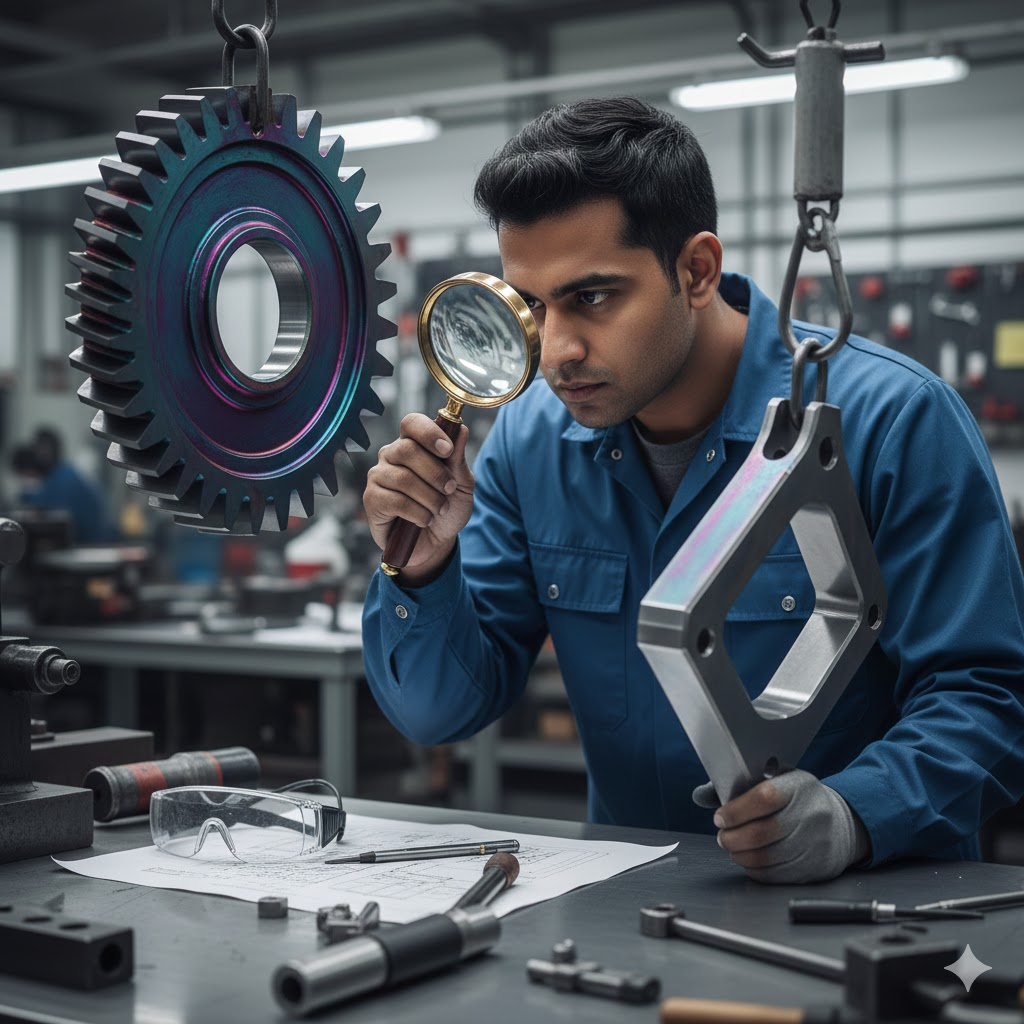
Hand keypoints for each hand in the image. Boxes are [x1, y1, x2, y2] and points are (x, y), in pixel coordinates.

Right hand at [363, 413, 474, 582]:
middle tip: (449, 489)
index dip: (429, 433)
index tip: (447, 450)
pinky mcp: (372, 499)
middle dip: (435, 473)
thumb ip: (458, 459)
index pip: (412, 423)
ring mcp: (378, 476)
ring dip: (430, 497)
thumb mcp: (462, 485)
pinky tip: (425, 520)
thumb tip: (461, 430)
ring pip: (403, 478)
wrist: (435, 543)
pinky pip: (396, 501)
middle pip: (407, 450)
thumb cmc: (447, 509)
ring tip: (440, 509)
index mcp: (413, 444)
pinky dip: (418, 513)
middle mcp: (391, 455)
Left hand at [693, 769, 869, 883]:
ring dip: (740, 854)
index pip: (764, 798)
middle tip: (722, 836)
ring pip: (767, 857)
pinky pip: (775, 875)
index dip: (736, 810)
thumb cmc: (799, 799)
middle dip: (732, 837)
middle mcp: (810, 814)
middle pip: (762, 832)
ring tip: (732, 847)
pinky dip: (754, 869)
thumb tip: (701, 796)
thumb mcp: (776, 779)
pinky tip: (748, 859)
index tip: (720, 817)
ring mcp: (815, 844)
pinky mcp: (814, 868)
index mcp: (799, 786)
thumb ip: (739, 786)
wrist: (843, 824)